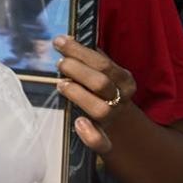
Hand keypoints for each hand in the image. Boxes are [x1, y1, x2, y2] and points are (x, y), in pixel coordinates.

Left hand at [54, 35, 137, 154]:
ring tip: (61, 84)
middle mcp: (121, 99)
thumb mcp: (103, 70)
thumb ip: (89, 57)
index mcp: (123, 79)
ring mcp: (112, 118)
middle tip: (60, 63)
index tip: (59, 41)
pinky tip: (78, 123)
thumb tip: (66, 39)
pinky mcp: (103, 138)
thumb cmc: (102, 88)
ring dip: (78, 95)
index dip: (79, 51)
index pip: (103, 63)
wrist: (120, 121)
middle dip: (77, 70)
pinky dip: (90, 135)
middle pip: (101, 83)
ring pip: (100, 109)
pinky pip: (101, 142)